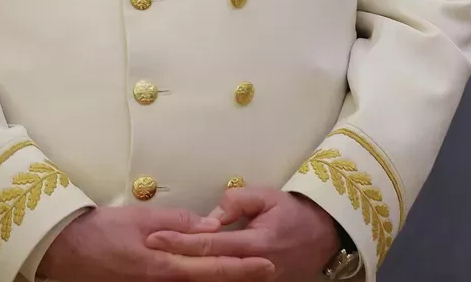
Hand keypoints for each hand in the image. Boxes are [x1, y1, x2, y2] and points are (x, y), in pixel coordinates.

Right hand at [37, 205, 274, 281]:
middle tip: (266, 269)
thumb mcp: (140, 219)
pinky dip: (198, 277)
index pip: (213, 268)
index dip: (242, 268)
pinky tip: (206, 272)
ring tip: (243, 270)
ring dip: (218, 277)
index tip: (267, 265)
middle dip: (238, 276)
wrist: (66, 251)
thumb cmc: (101, 231)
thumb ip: (177, 222)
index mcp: (166, 266)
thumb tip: (211, 226)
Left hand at [145, 188, 339, 281]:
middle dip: (175, 262)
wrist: (323, 236)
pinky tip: (184, 271)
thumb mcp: (266, 196)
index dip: (180, 242)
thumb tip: (210, 218)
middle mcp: (255, 269)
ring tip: (158, 263)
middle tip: (146, 254)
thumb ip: (236, 202)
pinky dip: (207, 278)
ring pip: (216, 280)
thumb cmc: (292, 212)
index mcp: (255, 243)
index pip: (209, 245)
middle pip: (206, 270)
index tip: (153, 238)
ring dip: (187, 273)